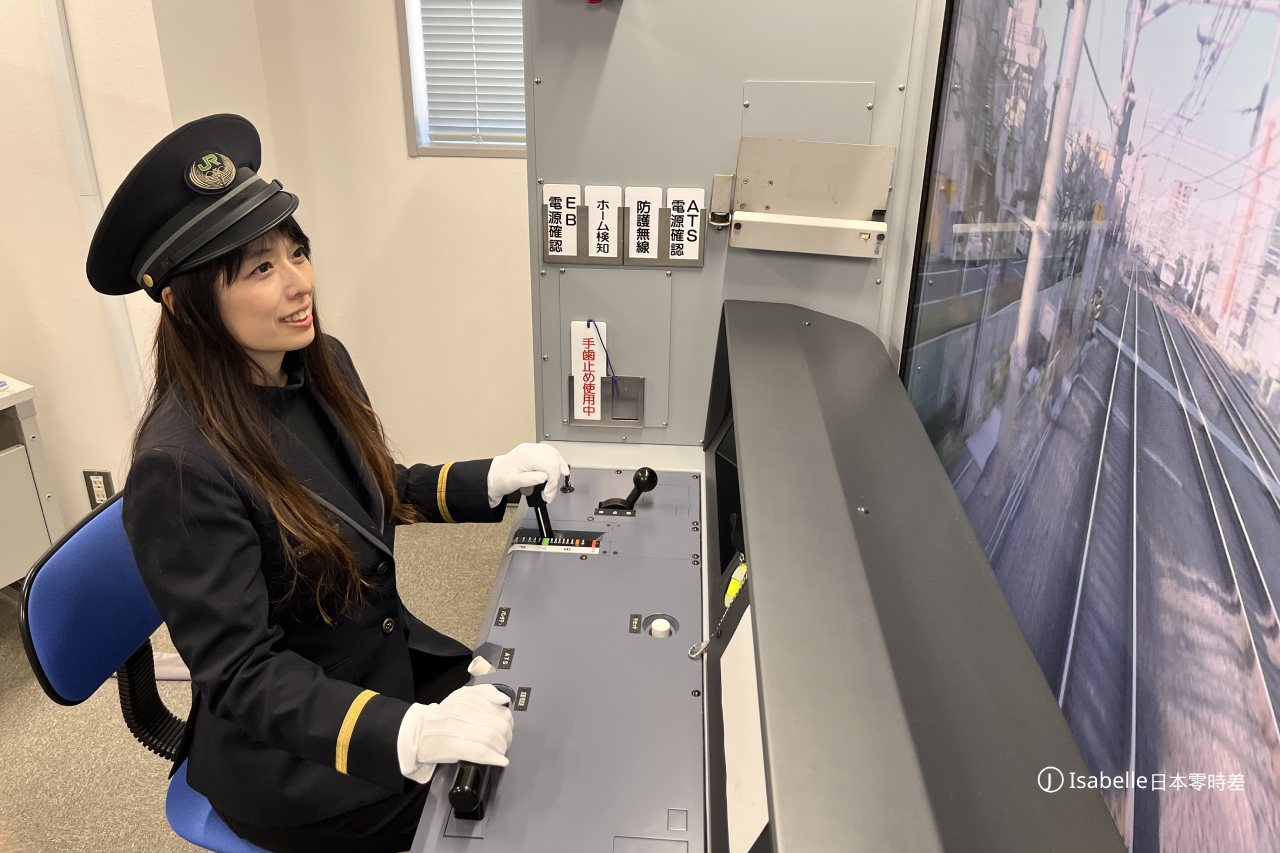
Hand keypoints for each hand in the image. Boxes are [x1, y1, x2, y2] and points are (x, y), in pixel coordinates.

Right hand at [399, 684, 513, 781]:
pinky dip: (493, 757)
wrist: (416, 732)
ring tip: (501, 751)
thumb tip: (504, 699)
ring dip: (502, 747)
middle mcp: (463, 711)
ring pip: (492, 738)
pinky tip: (501, 760)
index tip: (507, 726)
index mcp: (466, 698)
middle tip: (505, 741)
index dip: (508, 720)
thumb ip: (484, 693)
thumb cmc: (441, 717)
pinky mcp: (453, 747)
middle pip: (499, 724)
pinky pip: (479, 752)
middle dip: (507, 736)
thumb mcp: (460, 696)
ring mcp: (458, 730)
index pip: (499, 708)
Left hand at [487, 442, 569, 507]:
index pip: (550, 466)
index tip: (548, 494)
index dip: (552, 482)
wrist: (493, 475)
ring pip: (553, 453)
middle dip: (555, 477)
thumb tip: (544, 477)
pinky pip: (549, 451)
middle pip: (553, 460)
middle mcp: (529, 450)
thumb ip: (528, 479)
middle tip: (549, 492)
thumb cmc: (501, 480)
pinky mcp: (532, 450)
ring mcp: (531, 448)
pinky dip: (556, 459)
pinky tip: (559, 466)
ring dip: (559, 467)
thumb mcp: (512, 483)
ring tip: (559, 479)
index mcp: (526, 457)